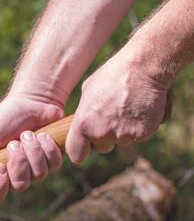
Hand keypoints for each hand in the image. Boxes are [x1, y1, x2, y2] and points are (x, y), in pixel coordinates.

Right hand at [0, 93, 64, 203]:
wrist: (33, 100)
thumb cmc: (5, 116)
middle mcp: (15, 175)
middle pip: (19, 186)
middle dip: (19, 163)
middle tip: (14, 142)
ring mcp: (35, 169)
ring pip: (38, 176)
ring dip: (33, 152)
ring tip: (28, 134)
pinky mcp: (51, 161)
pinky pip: (53, 165)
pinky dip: (47, 148)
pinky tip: (43, 135)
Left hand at [65, 48, 171, 163]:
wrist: (144, 66)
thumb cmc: (113, 74)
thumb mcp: (88, 91)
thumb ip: (84, 114)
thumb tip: (80, 125)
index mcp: (83, 125)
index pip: (76, 155)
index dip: (81, 150)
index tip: (86, 145)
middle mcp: (101, 134)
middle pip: (102, 147)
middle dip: (106, 136)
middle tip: (113, 114)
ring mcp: (122, 136)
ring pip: (121, 142)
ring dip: (124, 130)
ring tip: (128, 106)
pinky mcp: (142, 134)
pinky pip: (138, 137)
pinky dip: (140, 127)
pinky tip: (141, 109)